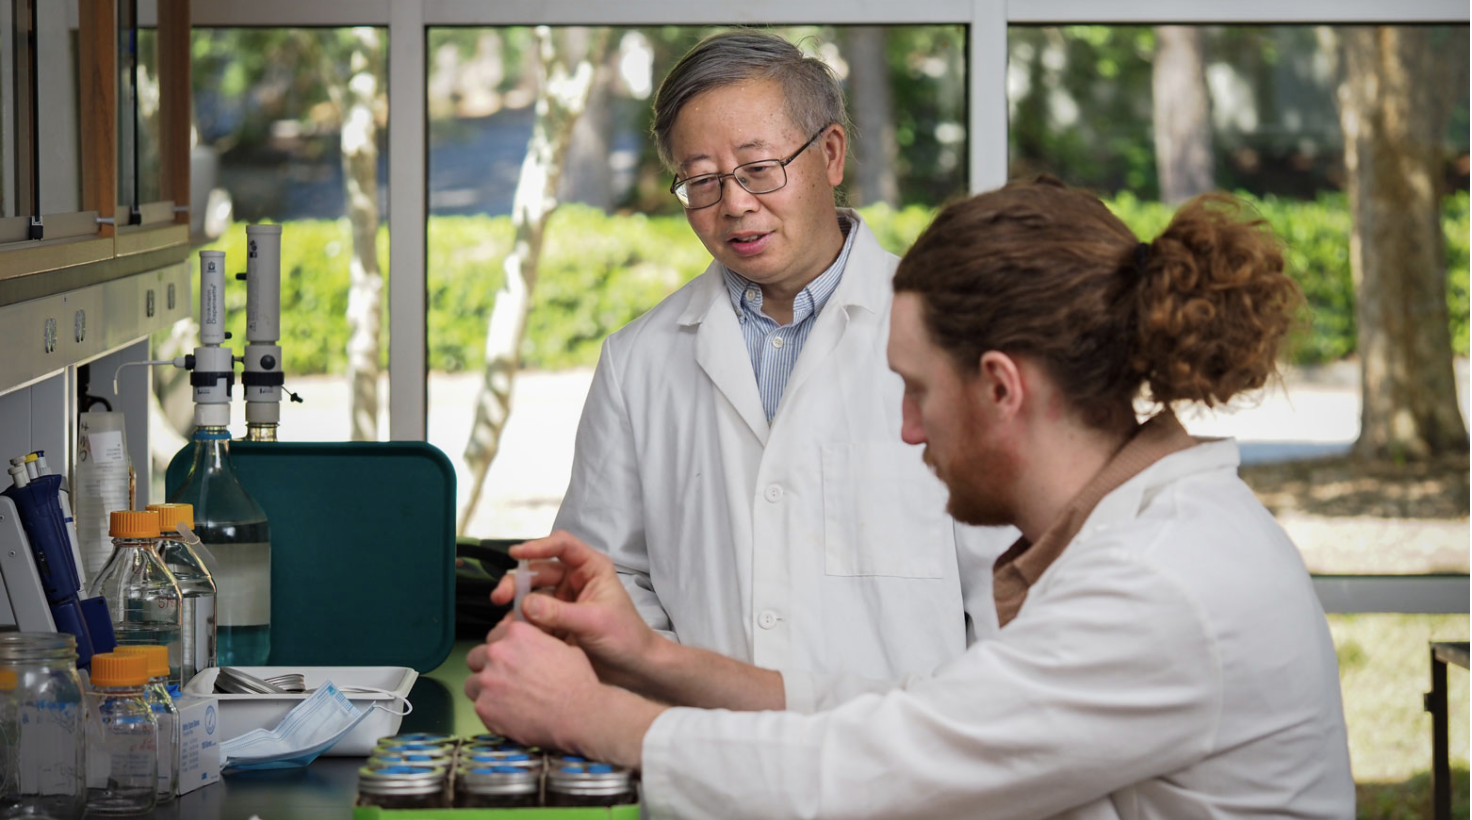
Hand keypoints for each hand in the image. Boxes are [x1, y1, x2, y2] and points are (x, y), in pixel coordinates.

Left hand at [464, 620, 602, 752]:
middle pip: (477, 658)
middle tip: (505, 682)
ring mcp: (488, 680)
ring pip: (472, 683)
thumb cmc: (576, 683)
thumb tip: (533, 646)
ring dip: (485, 691)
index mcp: (517, 634)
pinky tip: (510, 715)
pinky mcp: (484, 707)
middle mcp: (498, 653)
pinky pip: (479, 707)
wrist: (579, 714)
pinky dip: (491, 712)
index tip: (508, 659)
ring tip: (505, 701)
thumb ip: (539, 643)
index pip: (494, 636)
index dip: (502, 649)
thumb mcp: (564, 648)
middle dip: (488, 668)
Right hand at [490, 530, 659, 687]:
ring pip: (531, 595)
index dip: (538, 545)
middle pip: (538, 571)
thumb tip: (525, 604)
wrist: (633, 669)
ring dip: (516, 607)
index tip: (516, 554)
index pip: (562, 546)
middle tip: (500, 598)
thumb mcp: (594, 622)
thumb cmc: (625, 638)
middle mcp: (574, 580)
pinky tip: (511, 634)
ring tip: (506, 625)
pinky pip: (531, 618)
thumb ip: (559, 613)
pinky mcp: (554, 623)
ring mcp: (562, 602)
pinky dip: (520, 625)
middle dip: (517, 582)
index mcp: (591, 569)